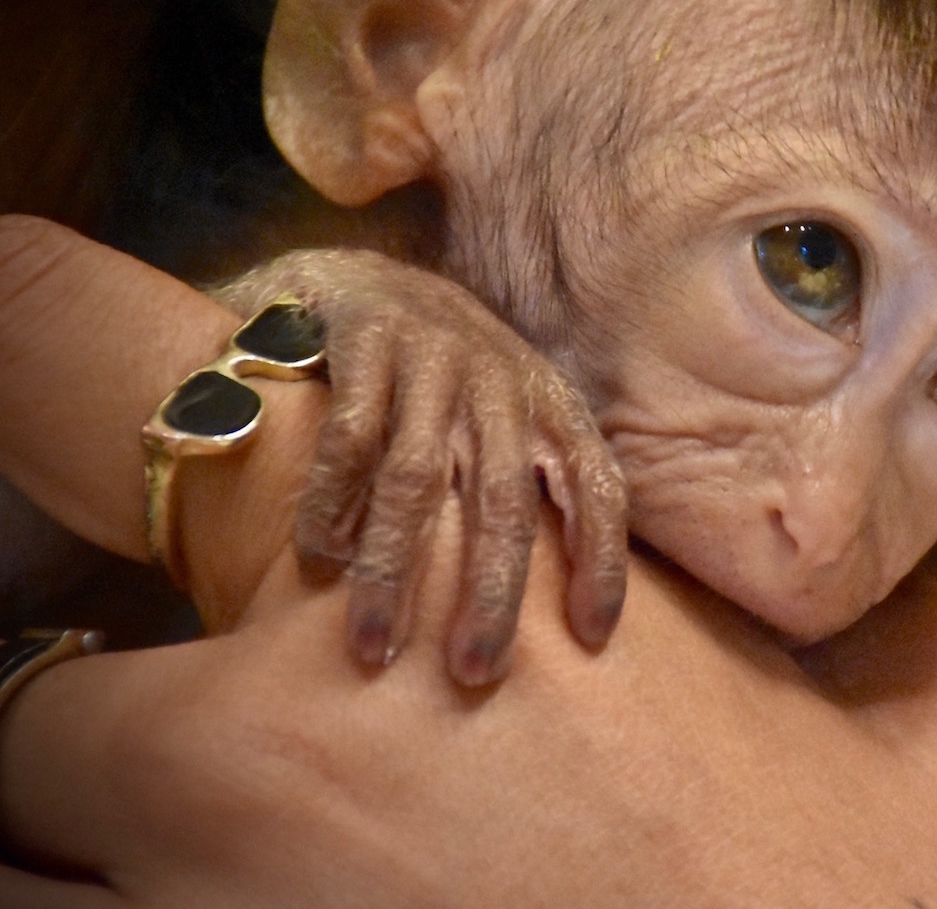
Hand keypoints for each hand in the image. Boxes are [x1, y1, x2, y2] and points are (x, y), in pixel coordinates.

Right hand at [216, 248, 626, 684]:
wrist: (364, 277)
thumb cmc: (449, 380)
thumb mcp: (512, 420)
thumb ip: (536, 489)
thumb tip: (569, 616)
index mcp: (552, 405)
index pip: (598, 486)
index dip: (603, 560)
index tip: (593, 637)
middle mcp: (501, 382)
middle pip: (506, 501)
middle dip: (492, 593)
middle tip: (475, 674)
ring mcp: (434, 358)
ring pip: (418, 480)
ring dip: (393, 570)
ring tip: (373, 648)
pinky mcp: (366, 341)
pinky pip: (350, 438)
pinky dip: (331, 503)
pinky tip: (317, 561)